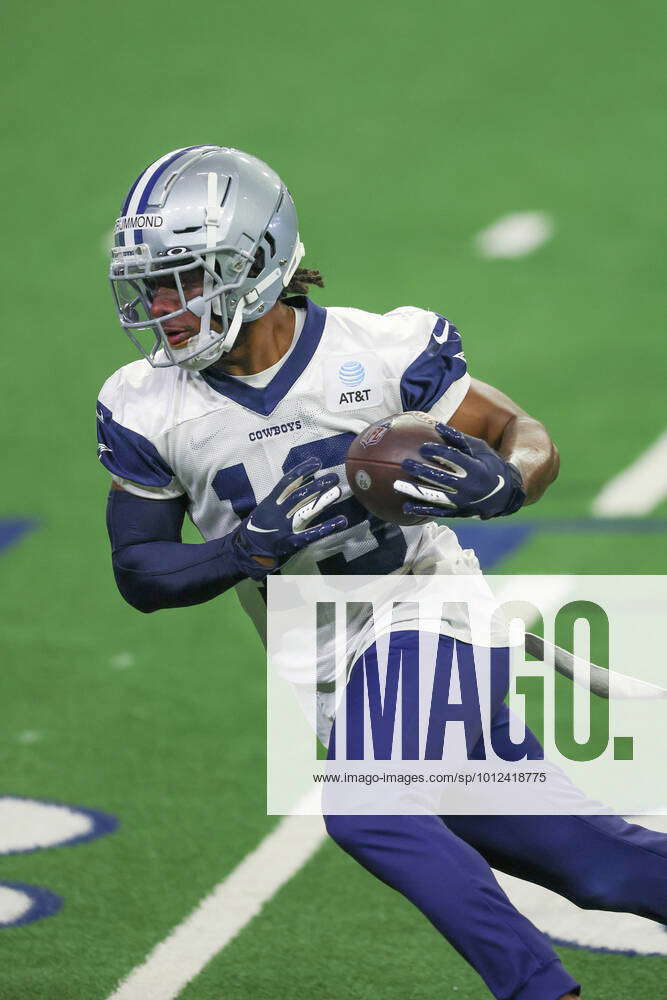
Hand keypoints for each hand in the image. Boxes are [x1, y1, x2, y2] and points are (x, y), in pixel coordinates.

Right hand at [234, 457, 347, 577]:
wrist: (244, 552)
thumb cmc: (256, 528)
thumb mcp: (263, 509)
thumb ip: (279, 499)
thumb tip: (299, 483)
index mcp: (270, 502)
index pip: (287, 482)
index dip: (302, 471)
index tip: (316, 462)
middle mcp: (277, 513)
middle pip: (300, 495)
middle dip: (318, 485)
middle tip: (333, 477)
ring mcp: (285, 528)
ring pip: (307, 511)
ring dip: (324, 501)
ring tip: (338, 491)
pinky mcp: (292, 543)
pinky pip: (312, 534)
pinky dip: (328, 527)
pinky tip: (341, 521)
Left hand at [394, 423, 525, 519]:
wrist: (504, 494)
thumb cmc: (489, 464)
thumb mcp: (479, 448)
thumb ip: (458, 439)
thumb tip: (436, 424)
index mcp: (476, 469)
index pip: (454, 459)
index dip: (438, 453)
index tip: (422, 447)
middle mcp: (469, 487)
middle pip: (441, 478)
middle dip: (422, 470)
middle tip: (405, 463)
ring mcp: (462, 502)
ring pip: (435, 497)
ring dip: (415, 491)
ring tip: (397, 485)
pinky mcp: (458, 512)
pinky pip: (437, 512)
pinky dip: (421, 509)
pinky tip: (405, 506)